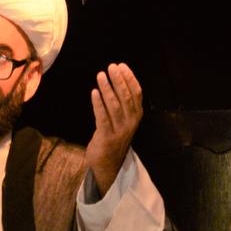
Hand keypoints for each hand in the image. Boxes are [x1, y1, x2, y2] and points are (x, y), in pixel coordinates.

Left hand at [85, 63, 142, 195]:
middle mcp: (131, 122)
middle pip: (126, 97)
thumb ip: (122, 104)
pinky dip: (98, 104)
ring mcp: (119, 130)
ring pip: (114, 106)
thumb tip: (116, 80)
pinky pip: (102, 117)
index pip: (137, 94)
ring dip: (107, 89)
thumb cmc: (113, 137)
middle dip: (119, 80)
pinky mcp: (106, 137)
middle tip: (111, 67)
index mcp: (136, 116)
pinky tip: (94, 93)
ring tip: (101, 75)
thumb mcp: (123, 120)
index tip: (122, 66)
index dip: (130, 79)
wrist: (108, 164)